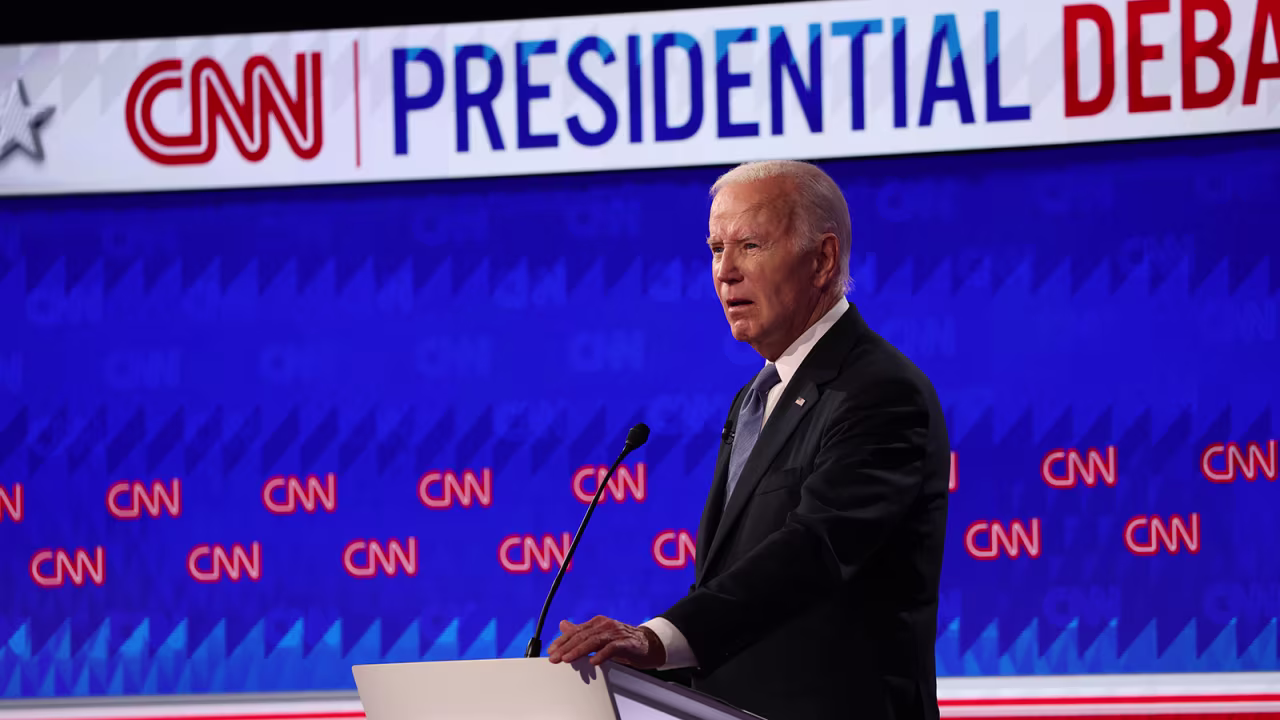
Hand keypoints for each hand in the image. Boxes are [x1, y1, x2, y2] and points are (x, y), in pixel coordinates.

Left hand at [546, 616, 666, 667]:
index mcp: (597, 623)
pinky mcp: (627, 643)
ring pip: (594, 641)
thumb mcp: (600, 636)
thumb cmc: (623, 642)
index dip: (562, 641)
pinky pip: (612, 648)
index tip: (551, 651)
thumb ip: (581, 632)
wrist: (649, 645)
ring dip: (579, 650)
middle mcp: (605, 625)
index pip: (576, 632)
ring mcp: (616, 633)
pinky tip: (593, 662)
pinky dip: (602, 655)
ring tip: (568, 659)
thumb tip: (563, 625)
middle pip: (582, 636)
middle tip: (555, 658)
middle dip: (566, 647)